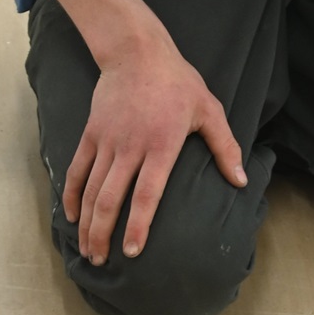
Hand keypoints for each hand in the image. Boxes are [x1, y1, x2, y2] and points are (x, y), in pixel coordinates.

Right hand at [63, 23, 244, 265]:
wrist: (137, 52)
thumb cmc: (178, 82)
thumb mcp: (209, 110)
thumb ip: (225, 147)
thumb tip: (241, 181)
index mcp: (161, 146)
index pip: (147, 194)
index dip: (138, 225)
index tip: (132, 251)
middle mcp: (131, 147)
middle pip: (111, 199)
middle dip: (104, 234)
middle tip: (101, 262)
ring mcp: (107, 141)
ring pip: (91, 189)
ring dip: (87, 222)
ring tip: (87, 249)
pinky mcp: (92, 133)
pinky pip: (77, 169)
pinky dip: (72, 195)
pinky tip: (71, 216)